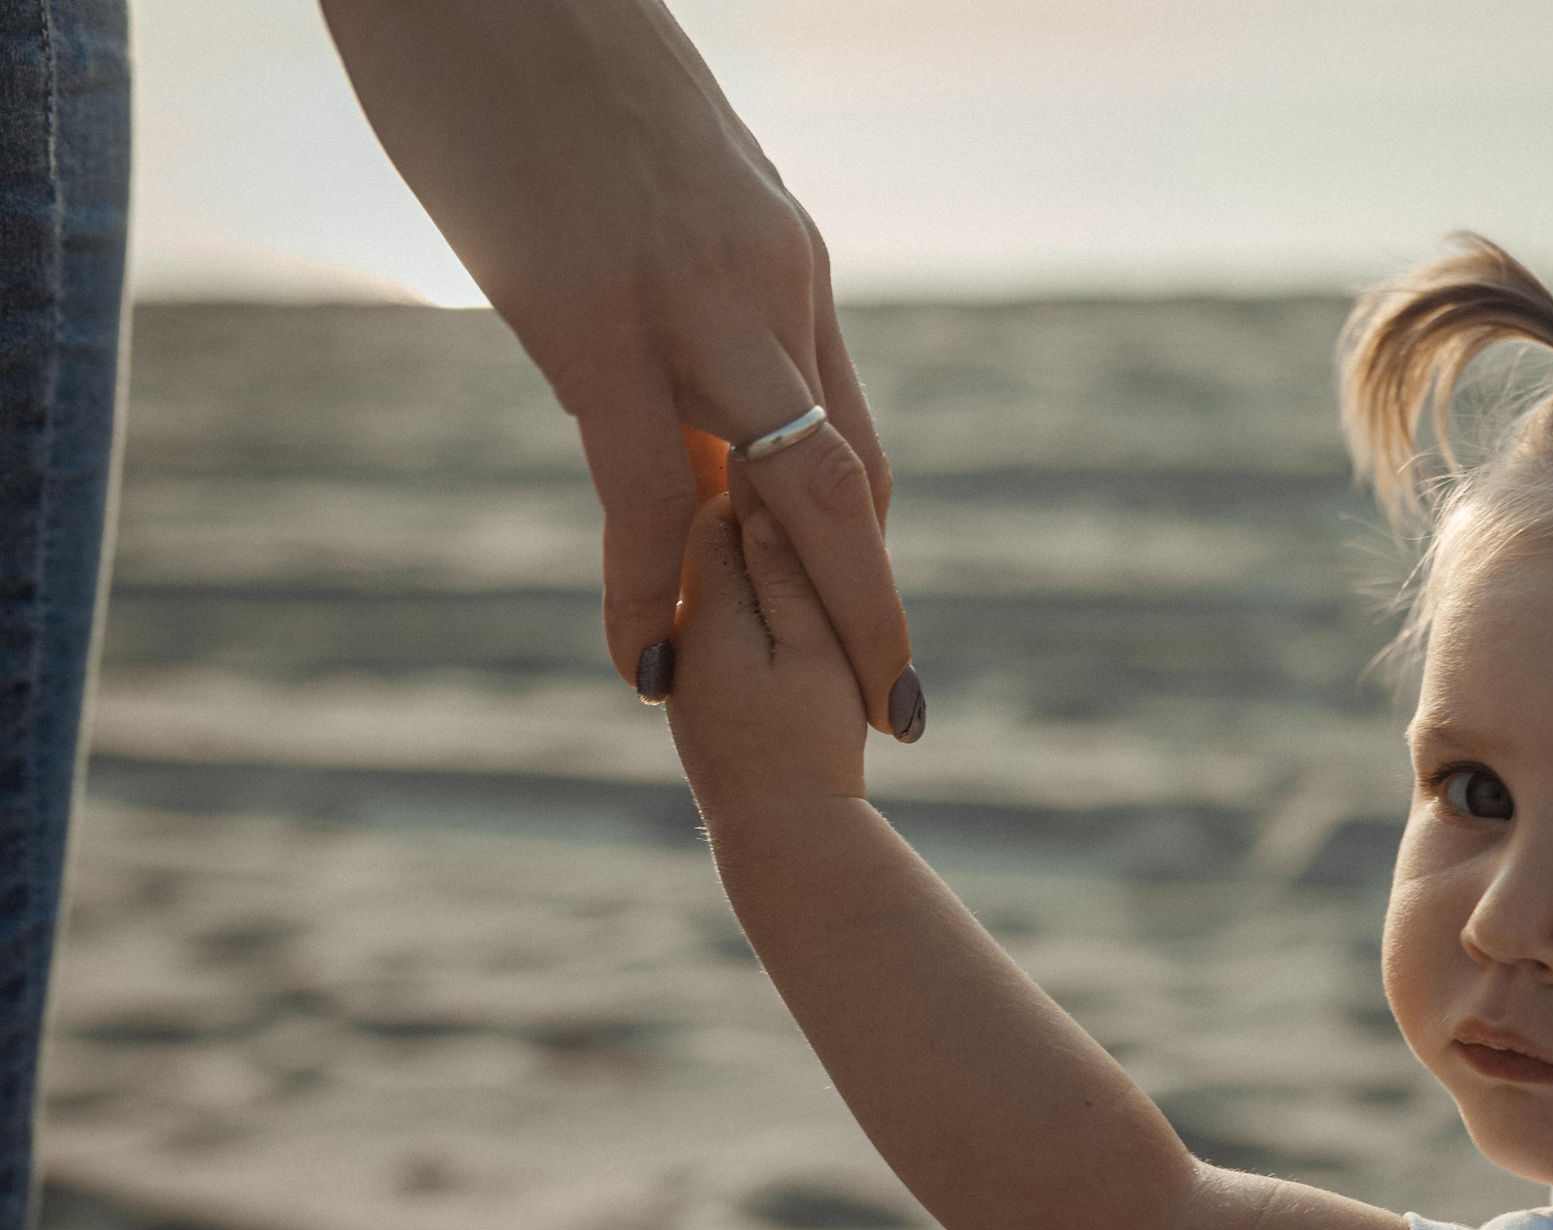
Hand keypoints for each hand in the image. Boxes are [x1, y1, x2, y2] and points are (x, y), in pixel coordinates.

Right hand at [320, 0, 916, 733]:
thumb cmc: (543, 53)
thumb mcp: (645, 180)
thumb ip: (676, 282)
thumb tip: (650, 352)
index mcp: (781, 259)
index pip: (843, 431)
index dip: (856, 546)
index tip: (857, 628)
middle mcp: (765, 286)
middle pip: (849, 481)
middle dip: (877, 609)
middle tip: (897, 714)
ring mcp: (689, 302)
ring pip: (783, 494)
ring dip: (804, 623)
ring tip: (808, 728)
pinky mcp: (593, 313)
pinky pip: (642, 487)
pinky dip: (644, 589)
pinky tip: (637, 662)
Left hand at [665, 491, 872, 811]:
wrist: (781, 838)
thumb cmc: (808, 747)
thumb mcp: (812, 650)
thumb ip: (787, 570)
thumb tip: (762, 494)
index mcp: (705, 604)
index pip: (723, 506)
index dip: (781, 499)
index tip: (835, 520)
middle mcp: (683, 619)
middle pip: (724, 533)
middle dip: (782, 532)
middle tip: (850, 559)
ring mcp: (690, 648)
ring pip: (733, 571)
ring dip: (781, 571)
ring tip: (830, 607)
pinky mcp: (707, 673)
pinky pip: (736, 610)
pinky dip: (773, 608)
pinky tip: (810, 634)